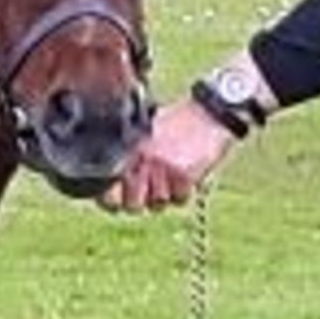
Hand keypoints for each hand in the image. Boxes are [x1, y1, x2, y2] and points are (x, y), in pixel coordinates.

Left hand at [100, 99, 238, 212]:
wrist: (211, 112)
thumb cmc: (177, 122)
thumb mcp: (145, 130)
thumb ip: (129, 154)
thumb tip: (112, 181)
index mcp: (128, 150)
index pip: (108, 193)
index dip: (112, 202)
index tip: (119, 200)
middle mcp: (141, 161)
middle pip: (133, 206)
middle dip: (142, 202)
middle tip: (152, 188)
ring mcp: (161, 168)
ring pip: (159, 204)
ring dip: (167, 195)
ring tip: (173, 175)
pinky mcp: (183, 174)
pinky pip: (181, 199)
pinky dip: (185, 192)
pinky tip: (188, 173)